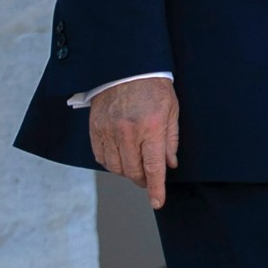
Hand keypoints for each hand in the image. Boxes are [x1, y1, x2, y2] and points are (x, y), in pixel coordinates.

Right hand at [90, 76, 179, 208]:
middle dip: (142, 180)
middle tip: (148, 177)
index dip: (156, 189)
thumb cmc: (153, 87)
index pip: (153, 168)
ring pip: (115, 167)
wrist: (127, 65)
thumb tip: (169, 165)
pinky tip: (119, 157)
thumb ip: (170, 140)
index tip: (157, 202)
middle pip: (132, 171)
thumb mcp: (171, 111)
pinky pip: (100, 156)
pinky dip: (110, 162)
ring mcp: (108, 130)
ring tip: (135, 164)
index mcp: (151, 127)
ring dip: (126, 172)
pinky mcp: (95, 127)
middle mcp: (128, 132)